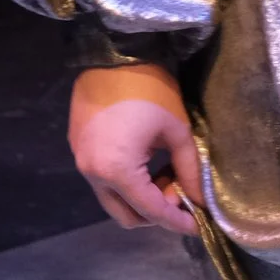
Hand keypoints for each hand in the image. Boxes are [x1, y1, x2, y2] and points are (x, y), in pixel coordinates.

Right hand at [69, 63, 201, 233]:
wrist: (114, 53)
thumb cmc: (150, 89)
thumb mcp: (177, 130)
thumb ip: (189, 169)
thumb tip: (201, 199)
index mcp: (117, 171)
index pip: (151, 211)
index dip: (177, 221)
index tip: (199, 226)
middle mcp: (93, 175)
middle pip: (127, 215)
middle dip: (158, 212)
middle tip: (182, 191)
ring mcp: (81, 163)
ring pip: (115, 200)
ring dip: (142, 197)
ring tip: (167, 172)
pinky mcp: (78, 149)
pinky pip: (104, 181)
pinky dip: (127, 182)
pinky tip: (148, 161)